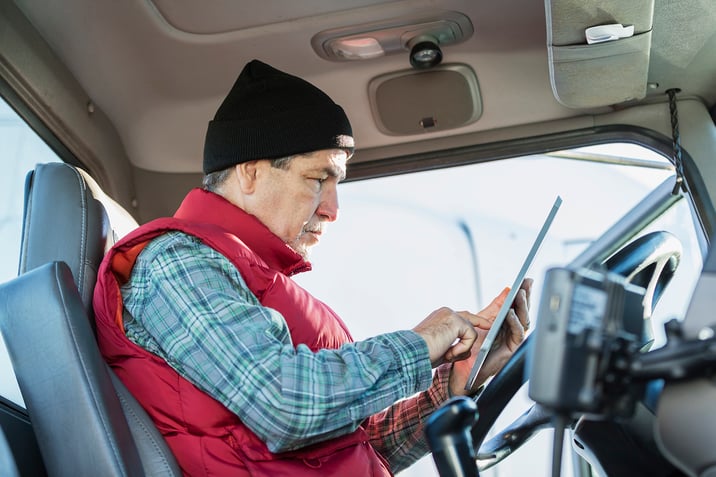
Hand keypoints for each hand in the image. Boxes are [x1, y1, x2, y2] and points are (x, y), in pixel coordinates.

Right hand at [412, 307, 491, 367]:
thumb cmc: (422, 353)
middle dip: (481, 322)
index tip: (484, 324)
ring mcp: (452, 315)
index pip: (459, 317)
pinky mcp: (457, 321)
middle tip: (490, 326)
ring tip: (447, 355)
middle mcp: (446, 313)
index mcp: (439, 317)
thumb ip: (454, 347)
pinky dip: (462, 349)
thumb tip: (467, 352)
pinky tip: (448, 353)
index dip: (472, 322)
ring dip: (462, 348)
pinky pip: (471, 337)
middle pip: (469, 317)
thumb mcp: (441, 350)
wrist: (413, 351)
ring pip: (470, 332)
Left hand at [449, 278, 532, 395]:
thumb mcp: (483, 319)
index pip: (518, 305)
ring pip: (524, 321)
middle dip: (526, 297)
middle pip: (524, 311)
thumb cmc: (474, 345)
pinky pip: (517, 334)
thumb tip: (507, 289)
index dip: (524, 293)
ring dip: (522, 307)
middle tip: (526, 284)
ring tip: (519, 294)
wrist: (465, 368)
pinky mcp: (511, 349)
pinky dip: (514, 323)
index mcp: (508, 322)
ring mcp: (513, 340)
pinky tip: (510, 314)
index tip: (526, 279)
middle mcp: (512, 330)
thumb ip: (496, 306)